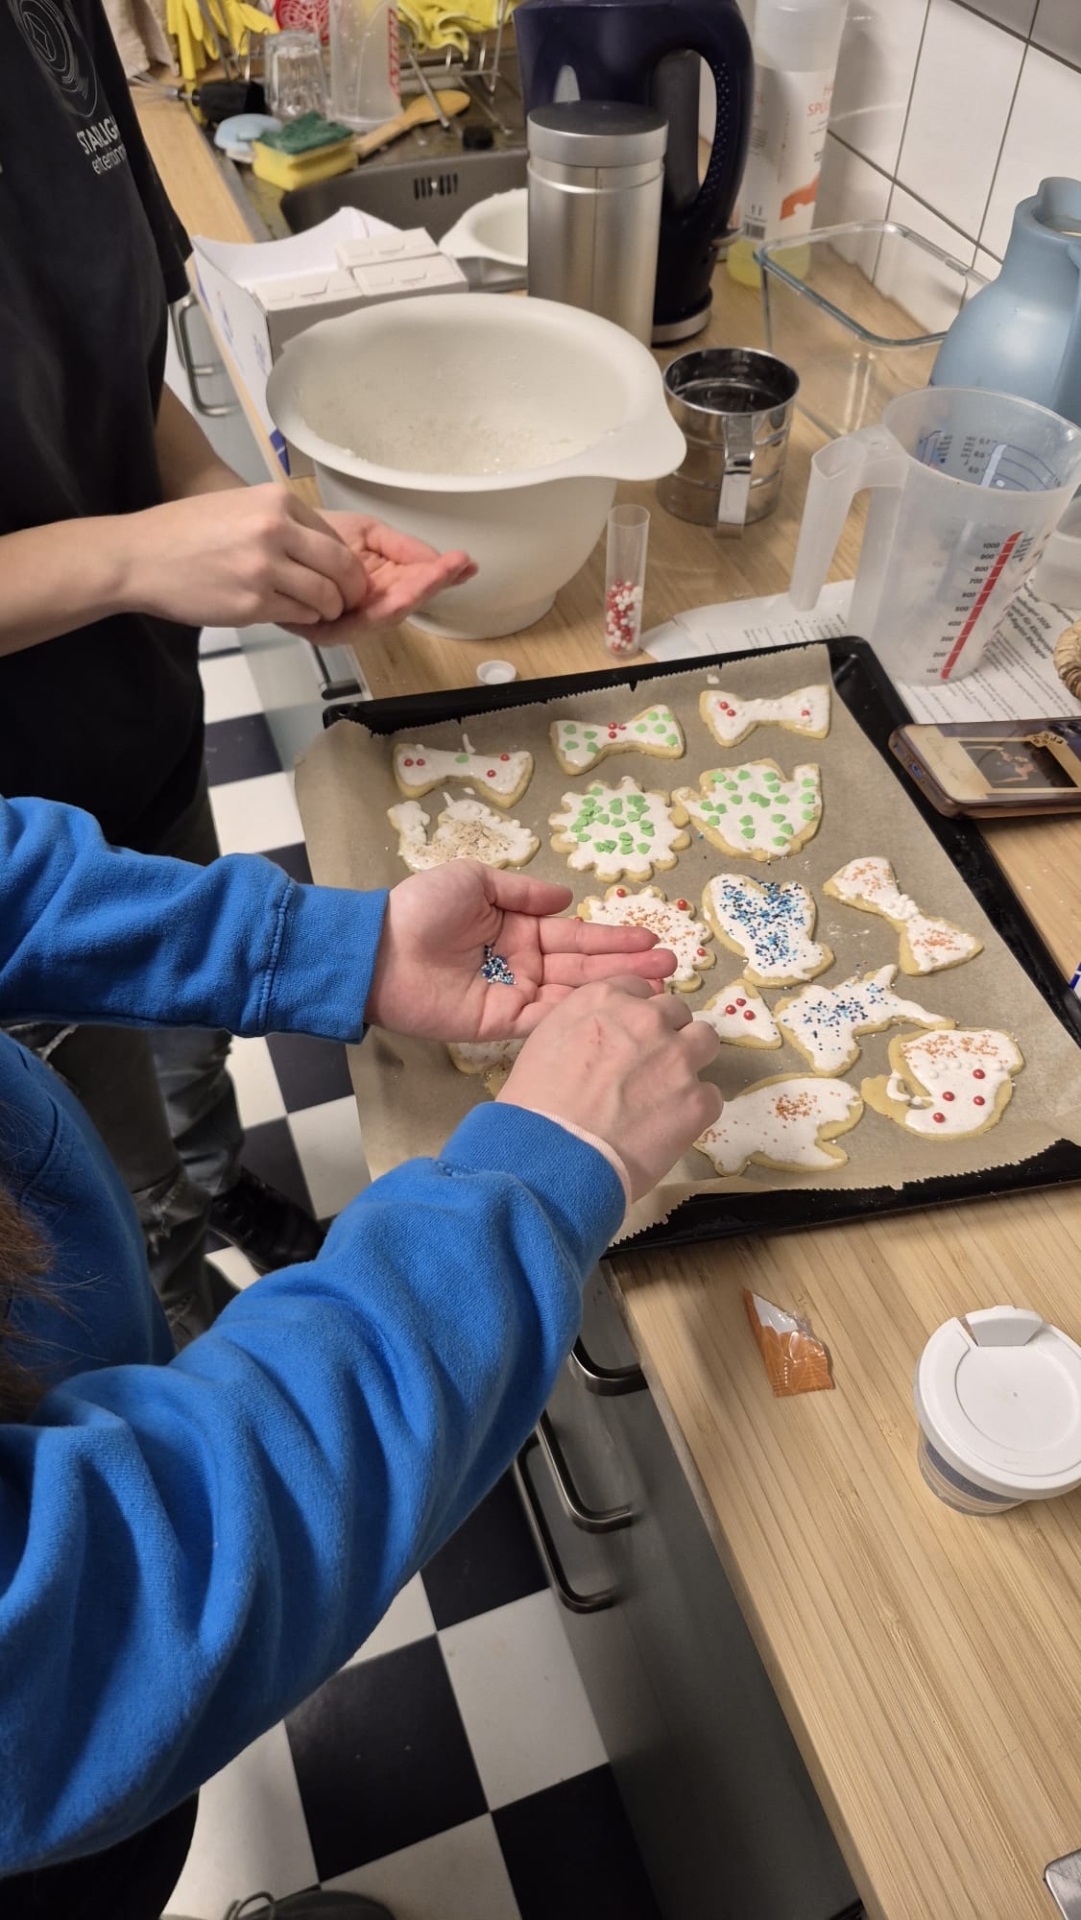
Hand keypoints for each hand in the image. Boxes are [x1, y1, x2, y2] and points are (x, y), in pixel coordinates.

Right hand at [122, 485, 368, 627]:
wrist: (140, 557)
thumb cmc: (183, 533)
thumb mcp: (238, 506)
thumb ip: (280, 522)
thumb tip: (319, 549)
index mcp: (276, 501)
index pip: (334, 536)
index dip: (345, 562)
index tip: (345, 575)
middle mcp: (275, 531)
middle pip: (341, 567)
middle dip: (352, 589)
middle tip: (348, 600)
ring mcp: (265, 569)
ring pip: (325, 596)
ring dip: (329, 609)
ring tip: (320, 611)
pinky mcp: (252, 604)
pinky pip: (298, 615)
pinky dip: (303, 618)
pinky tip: (291, 613)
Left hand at [285, 513, 475, 637]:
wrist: (274, 539)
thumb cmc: (316, 537)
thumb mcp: (367, 532)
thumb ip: (402, 546)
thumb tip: (439, 559)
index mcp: (384, 582)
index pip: (420, 580)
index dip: (443, 573)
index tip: (464, 561)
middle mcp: (371, 605)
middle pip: (409, 600)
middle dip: (432, 583)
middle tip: (452, 567)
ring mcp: (351, 620)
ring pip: (389, 614)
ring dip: (414, 596)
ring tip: (433, 578)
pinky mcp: (327, 630)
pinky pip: (358, 625)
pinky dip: (379, 612)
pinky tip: (398, 597)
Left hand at [365, 862, 675, 1041]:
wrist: (380, 951)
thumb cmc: (422, 909)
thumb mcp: (475, 880)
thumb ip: (523, 891)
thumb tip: (568, 898)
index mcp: (518, 928)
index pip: (575, 935)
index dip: (611, 937)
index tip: (649, 937)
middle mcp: (522, 963)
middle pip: (584, 966)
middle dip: (627, 965)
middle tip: (670, 964)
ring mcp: (514, 995)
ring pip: (574, 994)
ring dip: (614, 991)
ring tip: (658, 987)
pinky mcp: (501, 1024)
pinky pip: (546, 1020)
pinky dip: (579, 1015)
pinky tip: (614, 1011)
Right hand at [498, 979, 722, 1200]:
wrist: (554, 1156)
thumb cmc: (535, 1105)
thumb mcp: (544, 1041)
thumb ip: (582, 1023)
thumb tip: (602, 1034)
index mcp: (605, 1000)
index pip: (637, 988)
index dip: (634, 1013)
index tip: (627, 1035)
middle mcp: (647, 1019)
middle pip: (674, 1011)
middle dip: (664, 1033)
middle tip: (648, 1066)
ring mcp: (678, 1057)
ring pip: (705, 1040)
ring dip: (691, 1059)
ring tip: (670, 1090)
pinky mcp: (698, 1099)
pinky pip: (711, 1094)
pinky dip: (694, 1109)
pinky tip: (670, 1127)